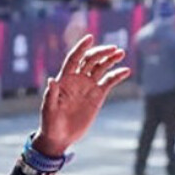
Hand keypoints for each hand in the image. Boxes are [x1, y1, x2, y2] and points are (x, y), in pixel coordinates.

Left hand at [34, 34, 129, 156]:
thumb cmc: (49, 123)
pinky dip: (117, 75)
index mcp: (64, 80)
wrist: (59, 137)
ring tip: (121, 53)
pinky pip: (109, 81)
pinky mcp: (97, 96)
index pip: (74, 59)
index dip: (81, 48)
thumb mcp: (48, 109)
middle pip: (90, 60)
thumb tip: (51, 80)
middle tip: (113, 49)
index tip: (89, 38)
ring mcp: (88, 87)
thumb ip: (51, 94)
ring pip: (101, 67)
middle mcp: (77, 80)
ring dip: (110, 59)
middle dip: (101, 52)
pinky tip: (126, 71)